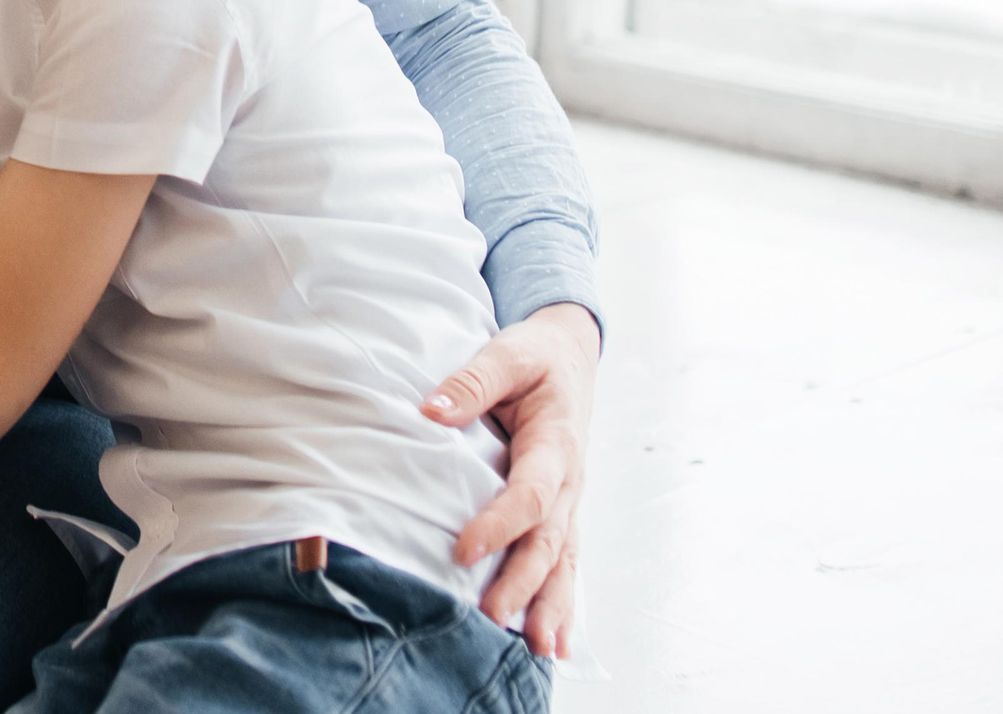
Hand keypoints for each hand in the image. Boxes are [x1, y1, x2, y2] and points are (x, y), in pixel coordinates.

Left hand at [422, 302, 599, 658]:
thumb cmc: (535, 357)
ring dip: (550, 605)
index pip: (530, 493)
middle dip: (523, 582)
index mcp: (556, 443)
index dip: (499, 523)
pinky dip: (561, 603)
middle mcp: (569, 481)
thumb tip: (431, 411)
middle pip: (548, 541)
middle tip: (492, 616)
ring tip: (538, 650)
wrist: (571, 357)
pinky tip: (556, 644)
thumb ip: (472, 381)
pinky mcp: (562, 512)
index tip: (463, 549)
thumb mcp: (507, 353)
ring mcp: (569, 502)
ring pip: (562, 561)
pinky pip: (565, 563)